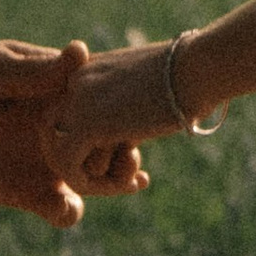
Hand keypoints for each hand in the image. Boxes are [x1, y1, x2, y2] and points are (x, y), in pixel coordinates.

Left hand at [0, 40, 142, 222]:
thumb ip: (37, 72)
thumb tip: (82, 52)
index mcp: (57, 94)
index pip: (105, 104)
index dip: (125, 116)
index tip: (133, 125)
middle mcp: (60, 130)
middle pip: (110, 147)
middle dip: (128, 158)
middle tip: (133, 167)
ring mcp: (47, 163)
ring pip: (95, 181)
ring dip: (113, 187)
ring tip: (122, 186)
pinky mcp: (27, 193)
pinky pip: (61, 208)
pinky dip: (70, 212)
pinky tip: (65, 206)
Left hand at [45, 40, 191, 192]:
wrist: (196, 69)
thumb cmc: (188, 78)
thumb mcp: (147, 88)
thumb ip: (125, 108)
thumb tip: (124, 141)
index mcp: (87, 70)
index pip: (68, 117)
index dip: (92, 143)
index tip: (132, 155)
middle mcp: (73, 82)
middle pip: (59, 137)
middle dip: (87, 162)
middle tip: (129, 174)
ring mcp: (75, 102)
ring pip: (62, 155)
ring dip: (95, 178)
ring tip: (132, 180)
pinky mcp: (85, 125)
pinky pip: (70, 168)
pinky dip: (95, 186)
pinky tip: (130, 184)